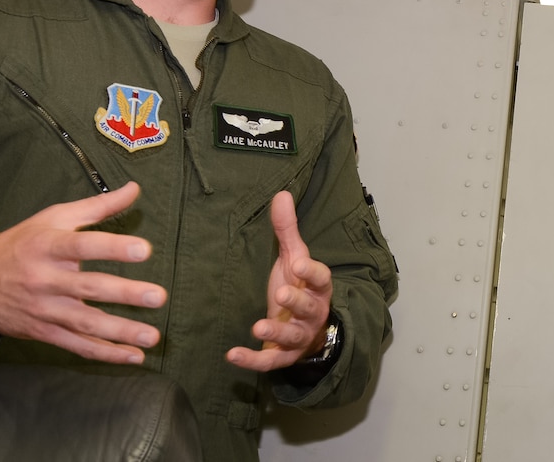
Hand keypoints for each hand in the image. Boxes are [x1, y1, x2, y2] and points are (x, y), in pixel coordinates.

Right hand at [0, 181, 166, 364]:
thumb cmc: (20, 244)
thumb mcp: (53, 218)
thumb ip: (97, 206)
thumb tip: (134, 188)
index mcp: (49, 245)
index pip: (83, 245)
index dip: (113, 248)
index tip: (144, 250)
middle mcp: (46, 278)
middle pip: (89, 287)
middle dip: (125, 294)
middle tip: (158, 296)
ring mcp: (44, 309)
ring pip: (86, 323)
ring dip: (122, 332)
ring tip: (152, 337)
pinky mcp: (43, 332)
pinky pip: (77, 345)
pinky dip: (105, 353)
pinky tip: (133, 357)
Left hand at [226, 190, 333, 371]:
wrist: (306, 328)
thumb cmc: (298, 286)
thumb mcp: (293, 257)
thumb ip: (286, 230)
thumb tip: (281, 194)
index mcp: (317, 287)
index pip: (320, 278)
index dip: (311, 272)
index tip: (298, 264)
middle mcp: (312, 312)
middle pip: (309, 308)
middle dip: (296, 302)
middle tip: (280, 294)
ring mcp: (299, 336)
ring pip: (293, 337)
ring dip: (276, 333)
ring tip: (258, 327)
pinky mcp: (283, 355)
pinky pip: (270, 360)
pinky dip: (253, 360)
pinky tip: (232, 355)